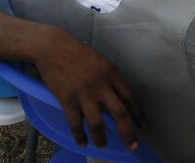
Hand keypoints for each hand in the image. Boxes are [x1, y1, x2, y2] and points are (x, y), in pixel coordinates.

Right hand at [34, 31, 142, 150]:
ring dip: (102, 138)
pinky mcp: (67, 100)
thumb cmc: (77, 52)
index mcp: (112, 73)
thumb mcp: (100, 61)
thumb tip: (117, 98)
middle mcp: (101, 85)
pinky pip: (76, 123)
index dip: (138, 113)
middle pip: (120, 113)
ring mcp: (84, 94)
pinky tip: (82, 142)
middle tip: (133, 146)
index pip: (130, 97)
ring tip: (102, 145)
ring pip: (98, 123)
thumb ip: (109, 79)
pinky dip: (79, 135)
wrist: (52, 47)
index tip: (143, 126)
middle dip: (128, 132)